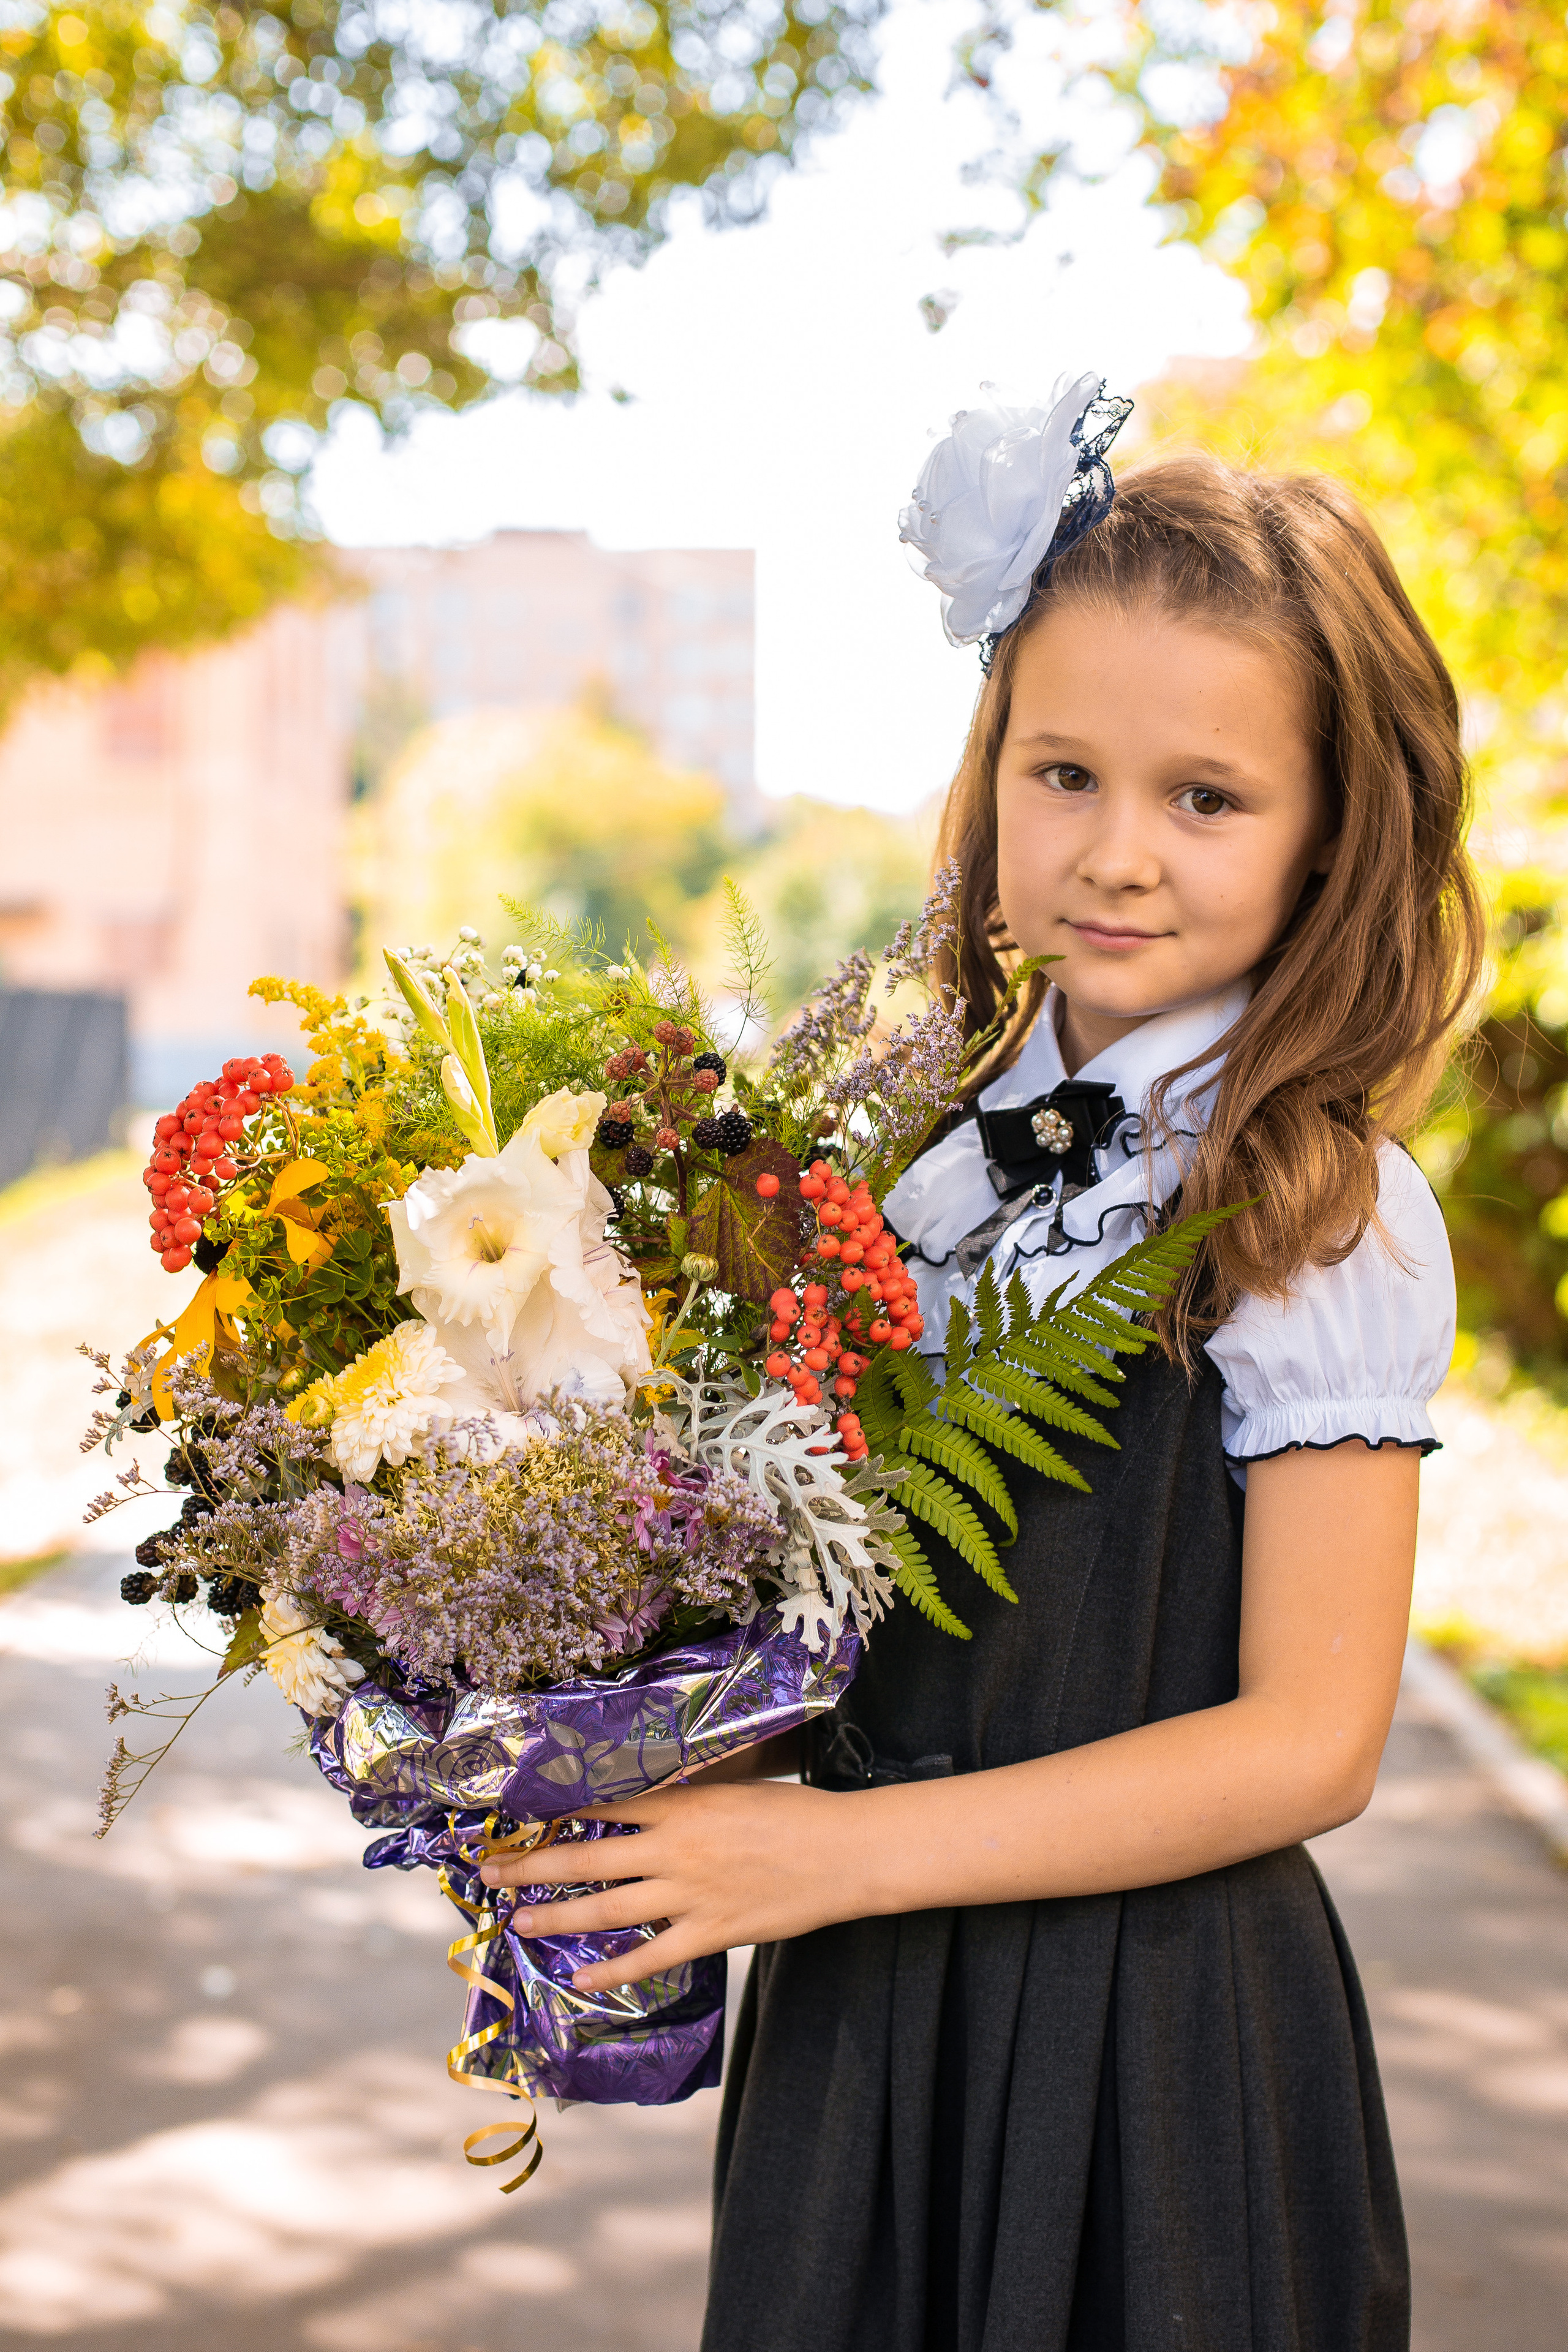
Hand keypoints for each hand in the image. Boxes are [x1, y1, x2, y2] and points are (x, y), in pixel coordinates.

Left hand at [478, 1778, 863, 1994]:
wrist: (842, 1852)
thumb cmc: (794, 1812)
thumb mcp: (733, 1789)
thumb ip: (686, 1799)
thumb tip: (644, 1799)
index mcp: (681, 1805)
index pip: (601, 1805)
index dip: (554, 1812)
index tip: (516, 1816)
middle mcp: (674, 1849)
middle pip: (586, 1858)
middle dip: (531, 1864)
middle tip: (488, 1870)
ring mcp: (690, 1895)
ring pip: (606, 1908)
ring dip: (556, 1915)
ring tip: (517, 1920)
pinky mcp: (711, 1933)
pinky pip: (651, 1957)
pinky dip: (613, 1968)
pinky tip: (581, 1974)